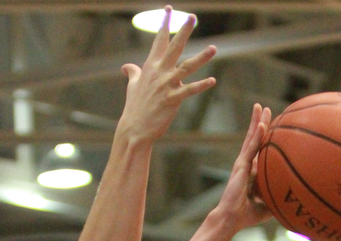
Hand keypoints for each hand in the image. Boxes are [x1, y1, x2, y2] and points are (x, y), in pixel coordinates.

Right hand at [119, 7, 216, 142]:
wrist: (135, 128)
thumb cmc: (135, 107)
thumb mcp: (132, 86)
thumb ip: (132, 73)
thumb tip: (126, 67)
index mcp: (150, 66)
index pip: (159, 40)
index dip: (165, 23)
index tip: (169, 9)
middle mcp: (159, 72)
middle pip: (174, 47)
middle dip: (184, 31)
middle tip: (193, 16)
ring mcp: (166, 85)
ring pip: (186, 67)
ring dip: (201, 57)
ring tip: (214, 47)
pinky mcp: (172, 100)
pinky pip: (189, 91)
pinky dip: (201, 86)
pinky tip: (212, 80)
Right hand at [213, 103, 272, 232]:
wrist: (231, 219)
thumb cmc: (247, 216)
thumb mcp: (268, 205)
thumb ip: (279, 198)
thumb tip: (297, 200)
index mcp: (252, 172)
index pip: (259, 151)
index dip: (264, 138)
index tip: (272, 126)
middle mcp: (246, 165)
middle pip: (254, 139)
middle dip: (259, 123)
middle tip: (265, 108)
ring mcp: (242, 164)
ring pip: (251, 138)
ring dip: (256, 121)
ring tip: (260, 107)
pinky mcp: (240, 166)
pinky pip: (250, 148)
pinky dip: (256, 136)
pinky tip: (261, 124)